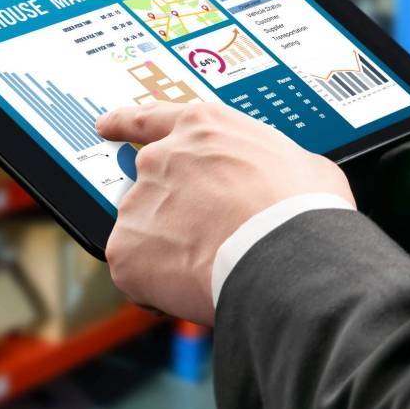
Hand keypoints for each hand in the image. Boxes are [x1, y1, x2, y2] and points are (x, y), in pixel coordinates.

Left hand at [97, 102, 353, 325]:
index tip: (105, 126)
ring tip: (215, 268)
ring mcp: (139, 202)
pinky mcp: (125, 248)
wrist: (287, 259)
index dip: (124, 124)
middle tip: (210, 241)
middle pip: (153, 190)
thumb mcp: (302, 164)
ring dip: (171, 253)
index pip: (149, 119)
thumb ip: (269, 165)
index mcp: (202, 128)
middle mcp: (161, 158)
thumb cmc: (304, 213)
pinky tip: (194, 289)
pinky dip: (157, 287)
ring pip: (147, 235)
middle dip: (173, 216)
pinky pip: (136, 273)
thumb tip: (277, 182)